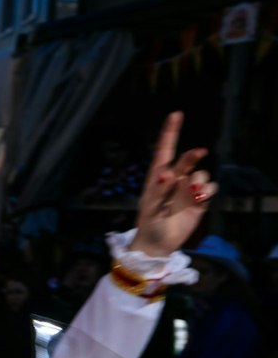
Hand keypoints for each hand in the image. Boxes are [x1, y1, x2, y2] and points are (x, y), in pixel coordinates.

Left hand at [133, 112, 213, 257]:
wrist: (158, 243)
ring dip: (198, 182)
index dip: (170, 132)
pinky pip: (210, 187)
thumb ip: (160, 190)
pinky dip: (207, 191)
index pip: (164, 150)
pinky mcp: (200, 199)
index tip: (176, 114)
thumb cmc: (149, 223)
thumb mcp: (150, 206)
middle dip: (191, 157)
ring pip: (201, 174)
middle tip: (198, 153)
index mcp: (157, 177)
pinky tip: (199, 200)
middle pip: (187, 160)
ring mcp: (188, 188)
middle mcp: (175, 179)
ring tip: (189, 196)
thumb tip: (168, 172)